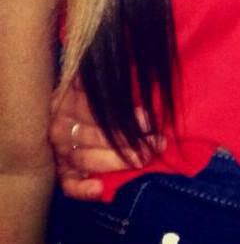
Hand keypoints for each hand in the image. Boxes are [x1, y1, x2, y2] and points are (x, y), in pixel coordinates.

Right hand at [49, 81, 162, 200]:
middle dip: (129, 141)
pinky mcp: (62, 170)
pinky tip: (100, 189)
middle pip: (95, 135)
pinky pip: (68, 184)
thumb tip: (147, 72)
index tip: (149, 121)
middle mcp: (62, 123)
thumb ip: (124, 76)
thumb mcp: (109, 77)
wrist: (75, 104)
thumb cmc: (105, 89)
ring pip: (85, 159)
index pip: (97, 109)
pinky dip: (82, 190)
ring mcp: (60, 148)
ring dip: (117, 161)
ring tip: (144, 159)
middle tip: (155, 143)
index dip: (125, 116)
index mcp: (71, 95)